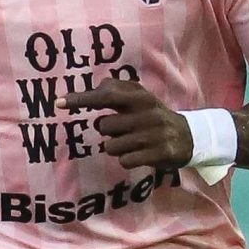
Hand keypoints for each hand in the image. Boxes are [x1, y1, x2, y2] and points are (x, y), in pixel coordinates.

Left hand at [65, 77, 193, 170]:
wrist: (190, 137)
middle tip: (124, 130)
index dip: (81, 99)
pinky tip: (139, 155)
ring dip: (117, 148)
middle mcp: (147, 113)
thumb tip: (98, 87)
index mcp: (140, 97)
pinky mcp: (159, 153)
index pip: (105, 95)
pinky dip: (127, 160)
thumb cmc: (155, 116)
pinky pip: (126, 161)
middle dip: (109, 132)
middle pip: (104, 126)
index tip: (58, 103)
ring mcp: (154, 134)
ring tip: (133, 143)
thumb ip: (118, 89)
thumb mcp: (141, 98)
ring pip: (112, 147)